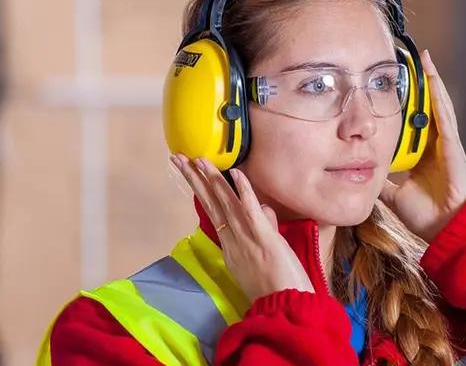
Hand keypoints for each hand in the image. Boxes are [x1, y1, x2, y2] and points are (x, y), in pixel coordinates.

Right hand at [171, 154, 314, 301]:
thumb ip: (264, 229)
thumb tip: (265, 209)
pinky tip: (235, 173)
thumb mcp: (265, 255)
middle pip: (211, 204)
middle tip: (178, 158)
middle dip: (194, 179)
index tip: (191, 172)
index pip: (214, 212)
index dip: (201, 190)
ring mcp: (247, 239)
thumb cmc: (278, 286)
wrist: (285, 308)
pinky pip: (251, 211)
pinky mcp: (264, 238)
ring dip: (212, 179)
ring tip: (198, 159)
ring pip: (226, 203)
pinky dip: (244, 191)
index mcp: (231, 246)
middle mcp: (233, 241)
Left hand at [379, 50, 465, 242]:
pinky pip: (444, 114)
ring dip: (430, 82)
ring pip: (436, 106)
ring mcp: (445, 143)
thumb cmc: (428, 217)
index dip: (404, 106)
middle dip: (418, 86)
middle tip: (407, 62)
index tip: (393, 88)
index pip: (411, 125)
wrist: (449, 230)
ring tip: (423, 59)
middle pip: (424, 109)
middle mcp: (435, 145)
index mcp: (423, 156)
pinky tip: (432, 77)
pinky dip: (437, 95)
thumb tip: (361, 174)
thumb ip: (382, 182)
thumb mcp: (394, 195)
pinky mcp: (452, 144)